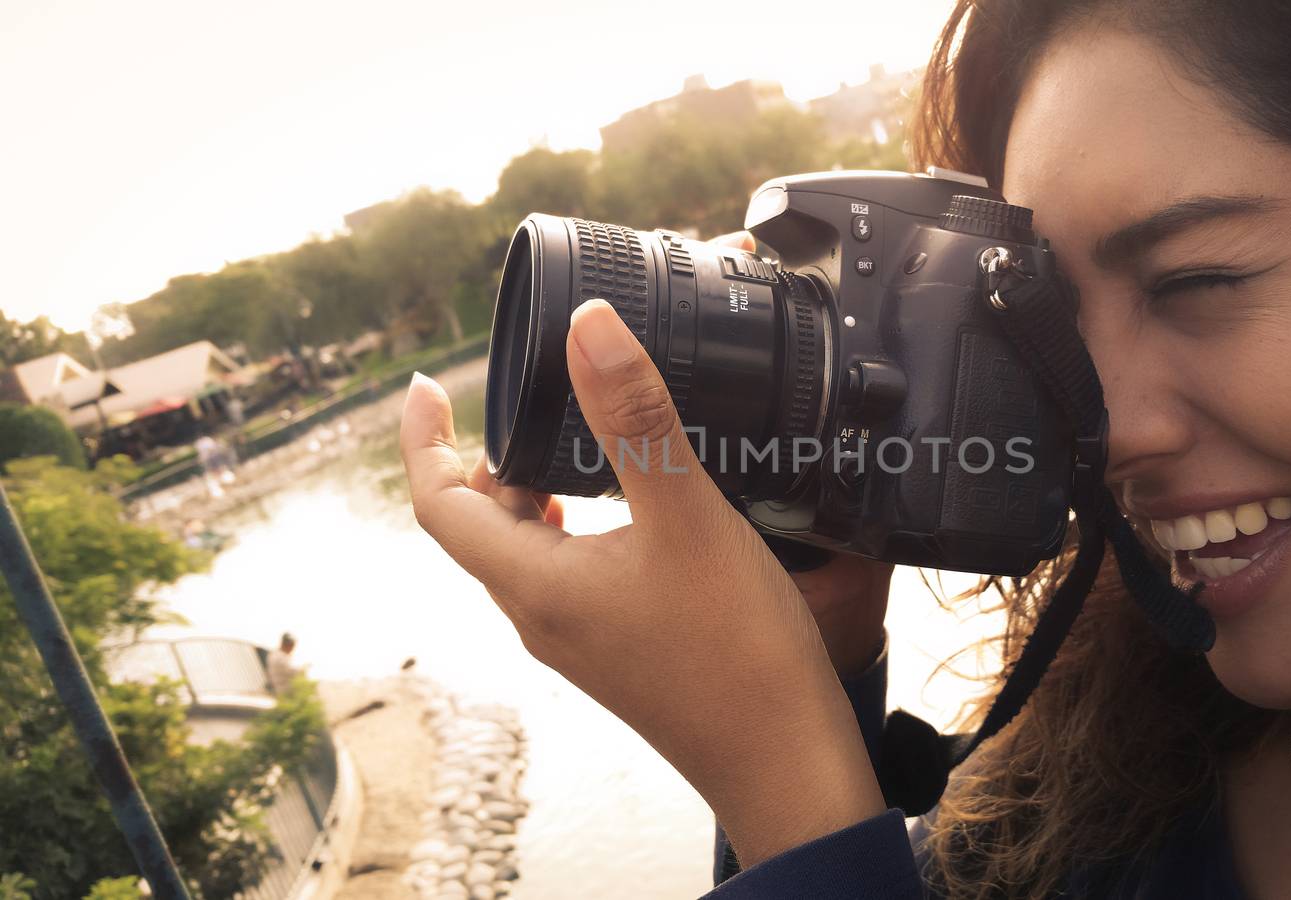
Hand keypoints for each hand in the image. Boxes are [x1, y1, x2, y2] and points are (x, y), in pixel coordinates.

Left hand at [399, 299, 884, 865]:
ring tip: (578, 437)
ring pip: (529, 549)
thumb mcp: (687, 516)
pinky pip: (571, 572)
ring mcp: (580, 637)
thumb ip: (637, 418)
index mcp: (535, 584)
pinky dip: (579, 524)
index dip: (422, 440)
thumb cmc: (738, 652)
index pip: (437, 505)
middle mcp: (542, 615)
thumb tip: (587, 327)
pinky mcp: (619, 647)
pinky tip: (634, 509)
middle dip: (487, 456)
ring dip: (537, 489)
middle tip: (527, 396)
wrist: (785, 759)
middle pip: (480, 525)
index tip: (426, 386)